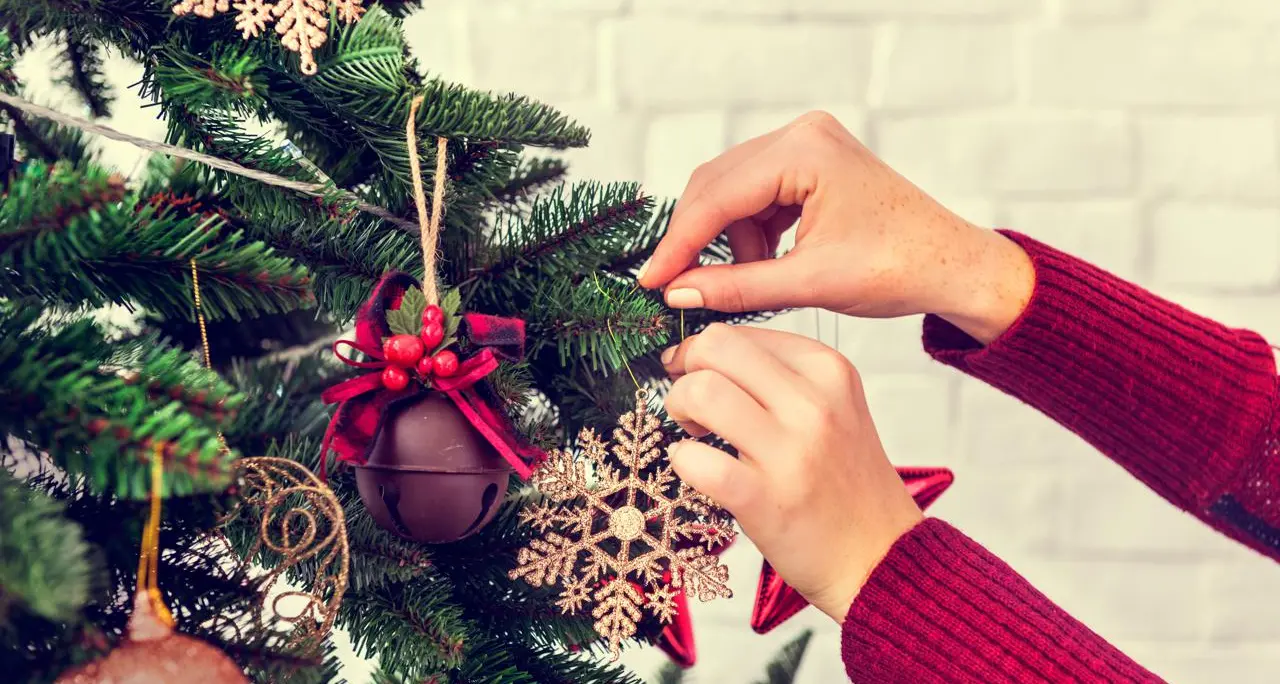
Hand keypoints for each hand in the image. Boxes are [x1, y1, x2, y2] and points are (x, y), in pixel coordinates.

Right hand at [637, 111, 1033, 344]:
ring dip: (730, 241)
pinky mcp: (810, 164)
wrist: (953, 265)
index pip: (717, 196)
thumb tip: (677, 292)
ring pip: (733, 193)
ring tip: (749, 282)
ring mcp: (806, 145)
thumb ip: (738, 287)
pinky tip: (766, 265)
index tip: (650, 281)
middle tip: (675, 286)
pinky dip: (751, 234)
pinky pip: (757, 197)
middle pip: (717, 185)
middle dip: (698, 240)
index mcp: (804, 151)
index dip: (679, 243)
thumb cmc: (899, 268)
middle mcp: (802, 134)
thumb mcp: (810, 283)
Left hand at [662, 323, 922, 621]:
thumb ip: (780, 375)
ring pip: (701, 392)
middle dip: (685, 371)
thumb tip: (704, 352)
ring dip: (679, 409)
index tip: (698, 374)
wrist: (880, 557)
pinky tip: (697, 468)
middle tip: (690, 402)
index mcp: (829, 370)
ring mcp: (790, 451)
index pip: (739, 331)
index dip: (702, 352)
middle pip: (715, 347)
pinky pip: (695, 460)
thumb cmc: (846, 482)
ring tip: (695, 433)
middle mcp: (813, 403)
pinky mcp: (765, 498)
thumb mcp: (835, 408)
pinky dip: (682, 461)